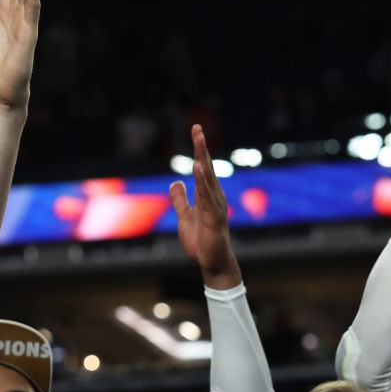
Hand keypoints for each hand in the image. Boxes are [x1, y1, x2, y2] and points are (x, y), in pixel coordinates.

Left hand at [171, 124, 239, 289]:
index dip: (198, 150)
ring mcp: (215, 206)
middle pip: (206, 168)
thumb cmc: (201, 241)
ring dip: (202, 161)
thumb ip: (180, 200)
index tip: (195, 130)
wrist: (211, 262)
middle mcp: (213, 196)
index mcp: (206, 195)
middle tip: (197, 128)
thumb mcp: (184, 217)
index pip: (201, 167)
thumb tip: (175, 182)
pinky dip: (203, 182)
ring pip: (208, 179)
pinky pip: (208, 197)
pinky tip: (198, 169)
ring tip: (198, 144)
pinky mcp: (214, 218)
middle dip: (201, 148)